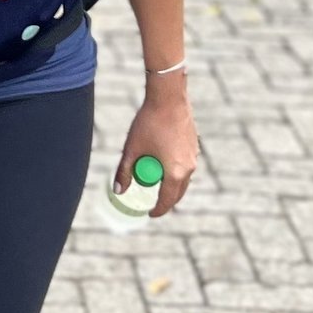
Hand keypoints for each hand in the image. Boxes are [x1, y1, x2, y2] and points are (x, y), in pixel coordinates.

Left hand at [118, 84, 201, 218]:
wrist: (168, 98)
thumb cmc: (148, 123)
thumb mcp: (132, 149)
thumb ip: (124, 172)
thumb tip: (118, 190)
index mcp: (175, 172)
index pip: (167, 200)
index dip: (158, 210)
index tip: (150, 214)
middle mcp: (189, 167)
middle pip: (179, 193)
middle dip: (167, 201)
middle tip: (155, 204)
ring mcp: (194, 156)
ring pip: (184, 179)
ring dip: (172, 185)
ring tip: (157, 183)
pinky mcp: (195, 146)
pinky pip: (186, 166)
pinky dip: (177, 170)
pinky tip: (164, 162)